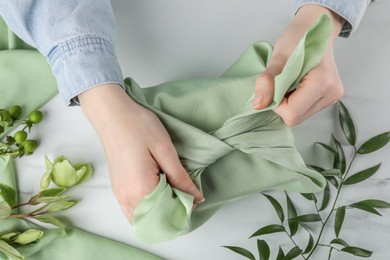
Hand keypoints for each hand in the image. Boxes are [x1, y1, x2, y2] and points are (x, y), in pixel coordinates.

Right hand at [78, 84, 203, 221]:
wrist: (112, 114)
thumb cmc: (137, 126)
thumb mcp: (165, 150)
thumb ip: (180, 178)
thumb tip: (196, 197)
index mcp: (141, 189)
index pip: (170, 211)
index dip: (186, 206)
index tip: (194, 193)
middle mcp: (127, 198)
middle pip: (156, 219)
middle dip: (173, 210)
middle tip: (184, 191)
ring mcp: (119, 196)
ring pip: (144, 218)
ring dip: (160, 211)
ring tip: (172, 192)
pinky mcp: (117, 190)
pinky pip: (133, 211)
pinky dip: (147, 209)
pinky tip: (157, 195)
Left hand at [253, 4, 344, 125]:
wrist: (313, 28)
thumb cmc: (296, 38)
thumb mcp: (278, 57)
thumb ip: (267, 81)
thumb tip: (258, 105)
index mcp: (323, 83)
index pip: (292, 113)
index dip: (277, 103)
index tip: (276, 85)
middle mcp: (331, 94)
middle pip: (296, 117)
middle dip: (283, 104)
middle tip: (282, 82)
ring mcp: (331, 97)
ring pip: (300, 116)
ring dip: (288, 103)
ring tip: (290, 81)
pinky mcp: (328, 98)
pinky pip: (304, 110)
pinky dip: (295, 101)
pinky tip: (296, 85)